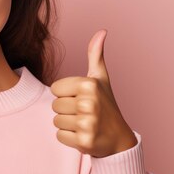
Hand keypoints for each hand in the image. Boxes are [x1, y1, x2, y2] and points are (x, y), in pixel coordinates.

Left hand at [50, 29, 137, 157]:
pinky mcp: (84, 141)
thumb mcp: (101, 78)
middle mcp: (88, 103)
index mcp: (89, 84)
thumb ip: (96, 55)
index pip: (55, 88)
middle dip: (66, 110)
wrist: (118, 138)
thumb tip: (101, 31)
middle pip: (54, 105)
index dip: (65, 94)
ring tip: (83, 123)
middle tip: (84, 113)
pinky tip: (83, 135)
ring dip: (67, 124)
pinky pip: (59, 136)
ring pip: (56, 121)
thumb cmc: (106, 104)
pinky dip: (68, 138)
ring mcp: (87, 123)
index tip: (81, 98)